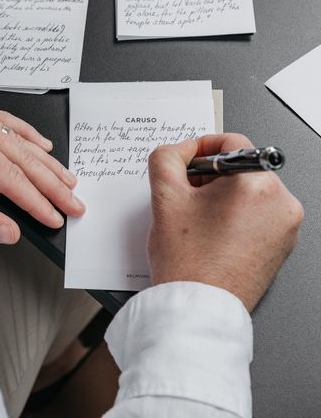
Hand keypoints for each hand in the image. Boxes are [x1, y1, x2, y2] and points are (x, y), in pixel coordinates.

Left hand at [0, 102, 84, 243]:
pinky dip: (28, 136)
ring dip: (46, 163)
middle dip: (52, 184)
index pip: (10, 177)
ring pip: (19, 140)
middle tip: (73, 202)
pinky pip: (7, 122)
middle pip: (22, 157)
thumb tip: (10, 231)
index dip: (37, 200)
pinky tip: (44, 148)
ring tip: (67, 181)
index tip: (55, 216)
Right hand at [146, 134, 303, 311]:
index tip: (187, 163)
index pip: (231, 142)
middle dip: (209, 179)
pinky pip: (258, 215)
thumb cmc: (187, 263)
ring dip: (222, 198)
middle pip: (240, 168)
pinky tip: (213, 235)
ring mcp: (286, 226)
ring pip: (249, 192)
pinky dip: (236, 217)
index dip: (200, 149)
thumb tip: (179, 150)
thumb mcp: (164, 198)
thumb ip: (166, 158)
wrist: (198, 307)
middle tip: (186, 200)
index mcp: (256, 183)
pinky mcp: (283, 244)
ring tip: (199, 223)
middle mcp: (281, 202)